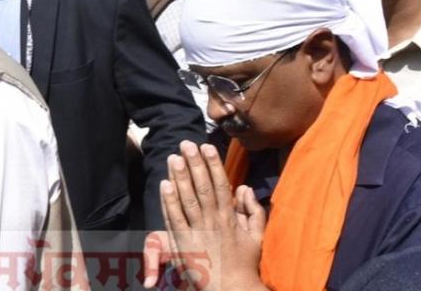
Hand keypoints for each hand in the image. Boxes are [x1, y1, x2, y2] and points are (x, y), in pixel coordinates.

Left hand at [143, 141, 267, 289]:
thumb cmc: (244, 263)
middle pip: (202, 187)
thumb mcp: (256, 236)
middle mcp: (213, 222)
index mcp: (229, 218)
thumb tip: (244, 188)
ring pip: (187, 200)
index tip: (207, 147)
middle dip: (194, 164)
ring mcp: (197, 233)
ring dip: (179, 177)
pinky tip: (164, 185)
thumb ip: (253, 211)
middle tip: (186, 144)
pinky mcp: (183, 244)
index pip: (220, 185)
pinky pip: (174, 219)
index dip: (213, 164)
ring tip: (173, 158)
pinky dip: (169, 202)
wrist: (232, 289)